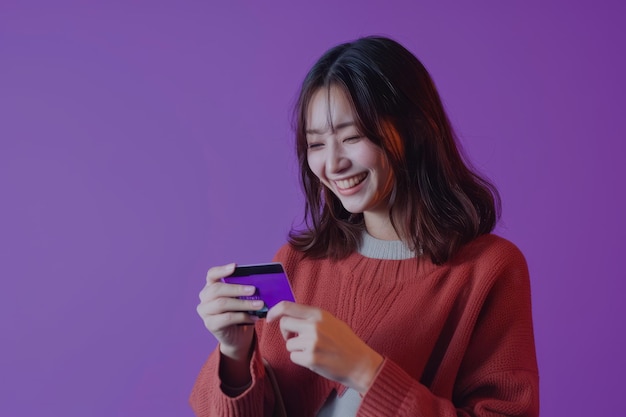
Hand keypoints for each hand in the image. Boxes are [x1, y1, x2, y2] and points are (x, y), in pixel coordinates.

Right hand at [197, 263, 262, 360]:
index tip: (235, 266)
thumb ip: (245, 289)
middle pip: (217, 289)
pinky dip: (243, 317)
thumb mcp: (243, 298)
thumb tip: (260, 282)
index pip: (212, 274)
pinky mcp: (210, 324)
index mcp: (211, 286)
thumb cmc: (241, 312)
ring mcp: (205, 311)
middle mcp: (204, 297)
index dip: (222, 270)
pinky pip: (227, 318)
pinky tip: (254, 317)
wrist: (238, 335)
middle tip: (254, 289)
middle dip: (237, 288)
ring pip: (222, 304)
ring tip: (259, 304)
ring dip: (243, 303)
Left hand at [266, 302, 382, 393]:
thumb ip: (312, 318)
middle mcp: (314, 325)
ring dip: (297, 349)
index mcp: (319, 314)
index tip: (269, 318)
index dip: (274, 311)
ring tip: (314, 351)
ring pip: (289, 344)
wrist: (360, 363)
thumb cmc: (346, 343)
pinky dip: (301, 360)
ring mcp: (312, 342)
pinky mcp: (311, 358)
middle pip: (284, 324)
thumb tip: (291, 315)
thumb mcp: (331, 322)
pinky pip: (293, 357)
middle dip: (285, 332)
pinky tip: (315, 360)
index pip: (287, 306)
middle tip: (294, 338)